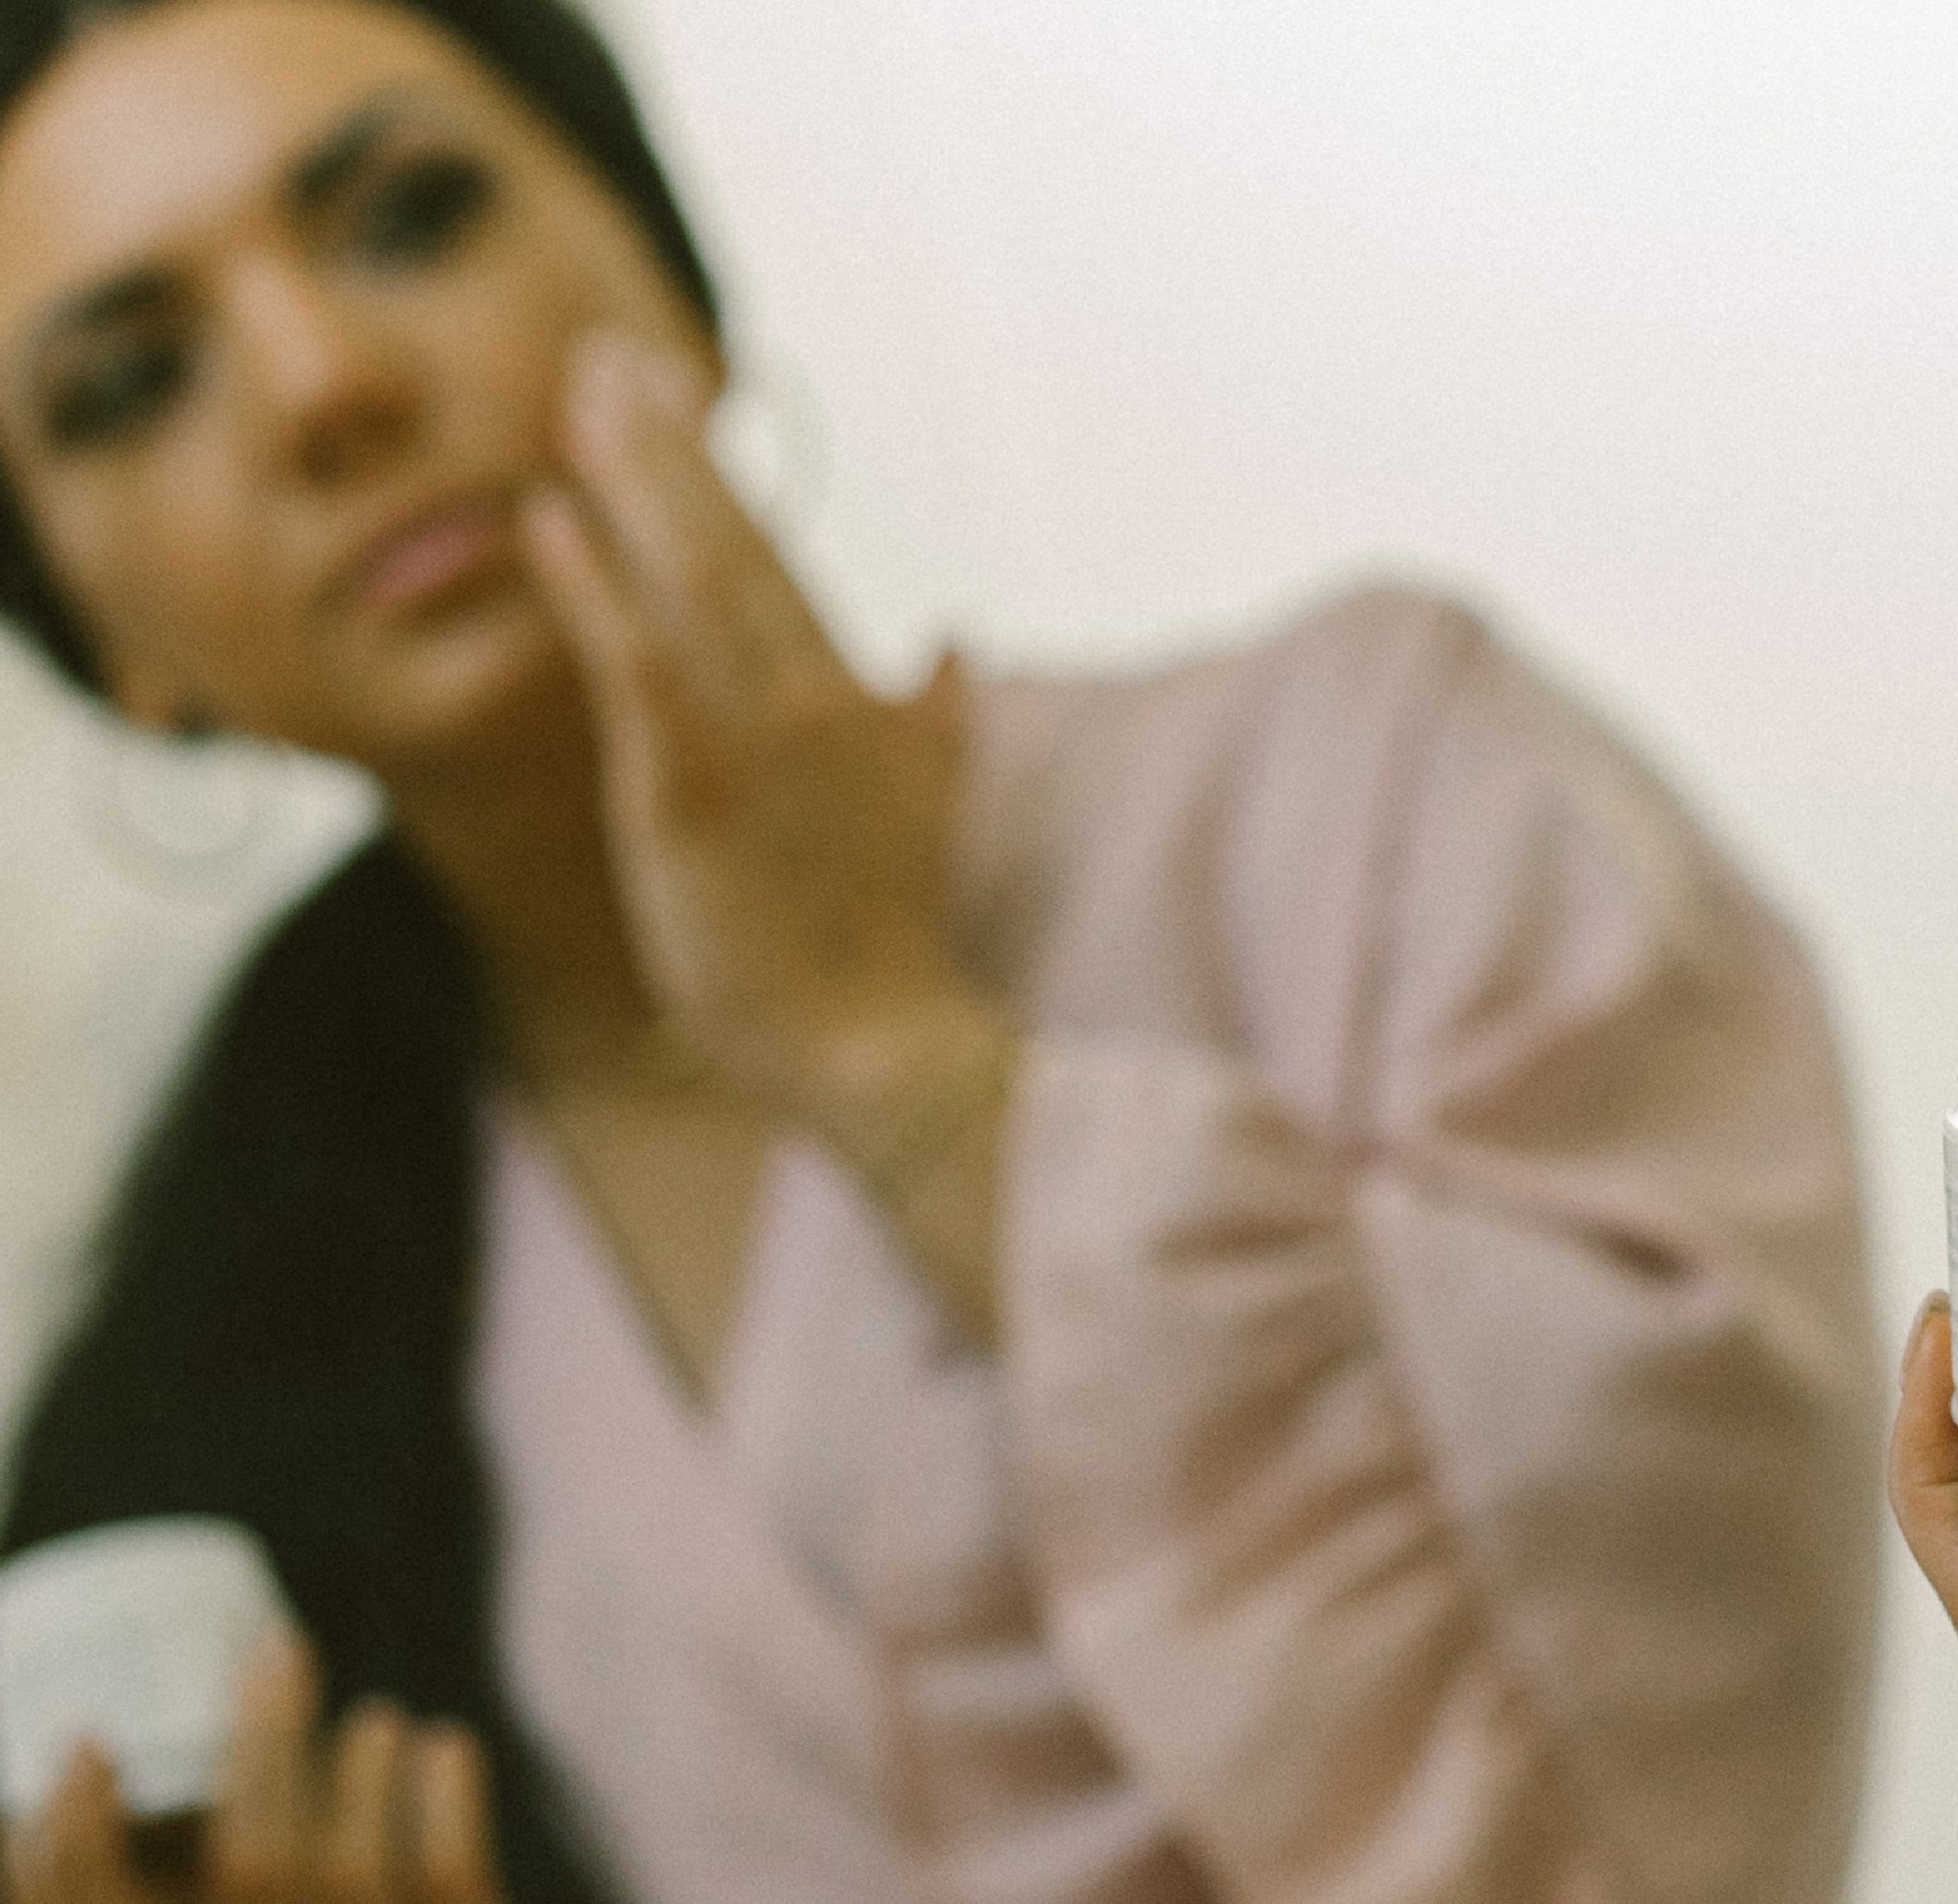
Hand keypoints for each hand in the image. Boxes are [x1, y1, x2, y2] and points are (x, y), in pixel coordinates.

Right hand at [3, 1641, 571, 1903]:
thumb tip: (169, 1670)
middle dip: (262, 1748)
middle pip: (249, 1873)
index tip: (85, 1737)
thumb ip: (190, 1834)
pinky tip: (445, 1744)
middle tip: (276, 1654)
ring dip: (362, 1771)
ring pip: (351, 1876)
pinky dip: (445, 1794)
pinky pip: (447, 1879)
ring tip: (377, 1717)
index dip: (69, 1842)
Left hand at [521, 332, 1001, 1164]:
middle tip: (609, 351)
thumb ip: (936, 715)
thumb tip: (955, 634)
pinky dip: (593, 583)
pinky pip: (635, 659)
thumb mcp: (927, 808)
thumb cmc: (887, 945)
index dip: (720, 470)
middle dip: (668, 439)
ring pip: (689, 574)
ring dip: (633, 477)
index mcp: (859, 701)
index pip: (778, 560)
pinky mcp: (694, 786)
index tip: (681, 387)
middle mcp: (812, 697)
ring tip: (580, 395)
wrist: (886, 1045)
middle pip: (733, 539)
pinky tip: (549, 520)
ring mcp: (755, 737)